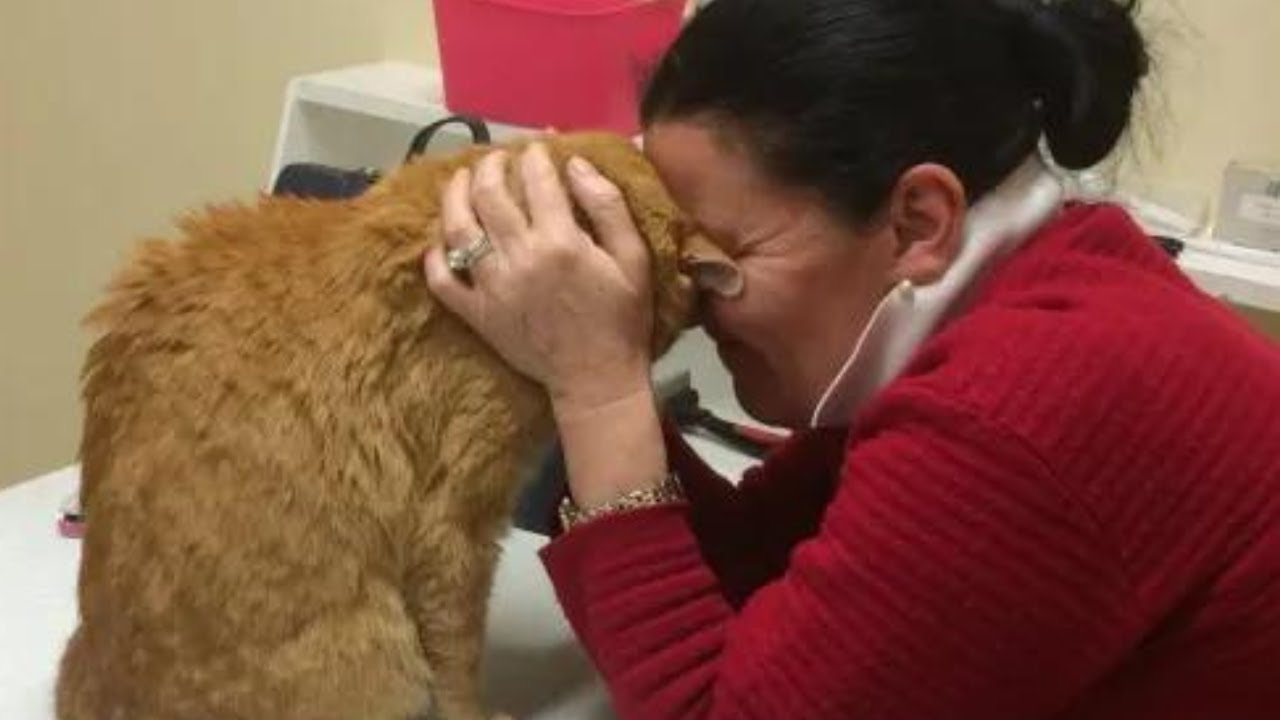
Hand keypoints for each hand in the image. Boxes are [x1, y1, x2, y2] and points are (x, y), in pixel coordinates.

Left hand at [423, 143, 655, 414]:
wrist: (597, 379)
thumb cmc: (621, 318)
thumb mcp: (633, 258)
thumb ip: (607, 205)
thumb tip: (575, 163)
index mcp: (561, 241)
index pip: (537, 180)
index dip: (534, 156)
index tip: (536, 147)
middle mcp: (520, 257)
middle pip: (490, 195)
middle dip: (491, 166)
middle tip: (497, 158)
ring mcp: (491, 286)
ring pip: (459, 228)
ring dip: (455, 196)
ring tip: (461, 181)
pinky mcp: (476, 314)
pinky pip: (441, 279)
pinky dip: (434, 256)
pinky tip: (441, 239)